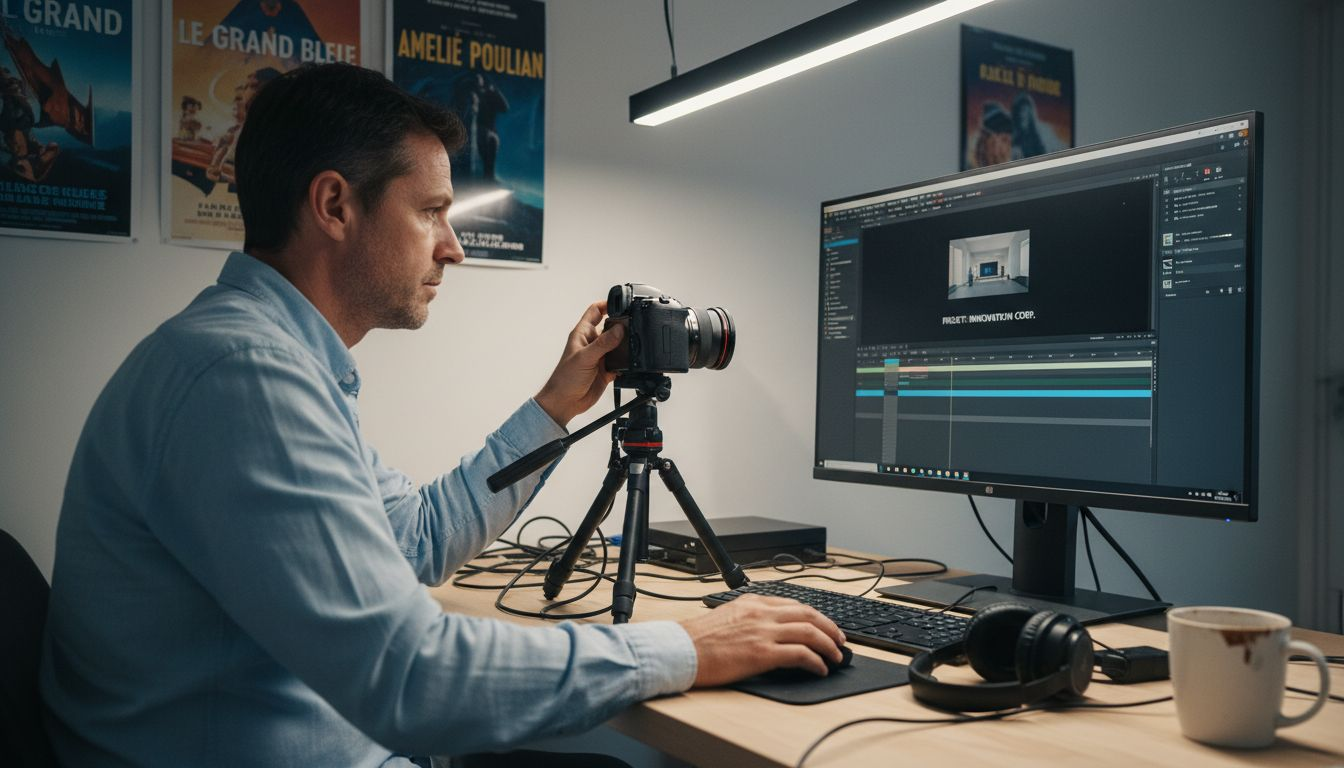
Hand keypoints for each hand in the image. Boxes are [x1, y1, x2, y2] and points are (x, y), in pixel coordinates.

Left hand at [535, 301, 623, 426]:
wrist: (565, 402)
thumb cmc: (565, 378)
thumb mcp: (585, 357)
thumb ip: (603, 343)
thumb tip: (619, 329)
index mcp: (582, 334)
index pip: (595, 311)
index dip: (607, 304)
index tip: (621, 304)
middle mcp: (592, 343)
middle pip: (610, 327)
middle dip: (622, 325)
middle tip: (632, 326)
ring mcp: (600, 356)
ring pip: (617, 345)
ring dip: (625, 345)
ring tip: (632, 345)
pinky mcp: (606, 370)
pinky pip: (620, 363)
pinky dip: (626, 363)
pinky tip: (629, 364)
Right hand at [678, 595, 846, 686]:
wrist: (680, 650)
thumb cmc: (696, 640)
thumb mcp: (725, 615)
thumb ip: (748, 617)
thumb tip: (767, 631)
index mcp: (752, 602)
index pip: (793, 604)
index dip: (815, 616)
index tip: (824, 625)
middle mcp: (761, 613)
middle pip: (808, 614)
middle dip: (830, 627)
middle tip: (840, 639)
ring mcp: (763, 632)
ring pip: (809, 632)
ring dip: (828, 645)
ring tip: (836, 656)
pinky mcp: (762, 654)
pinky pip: (800, 654)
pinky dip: (815, 662)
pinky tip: (820, 669)